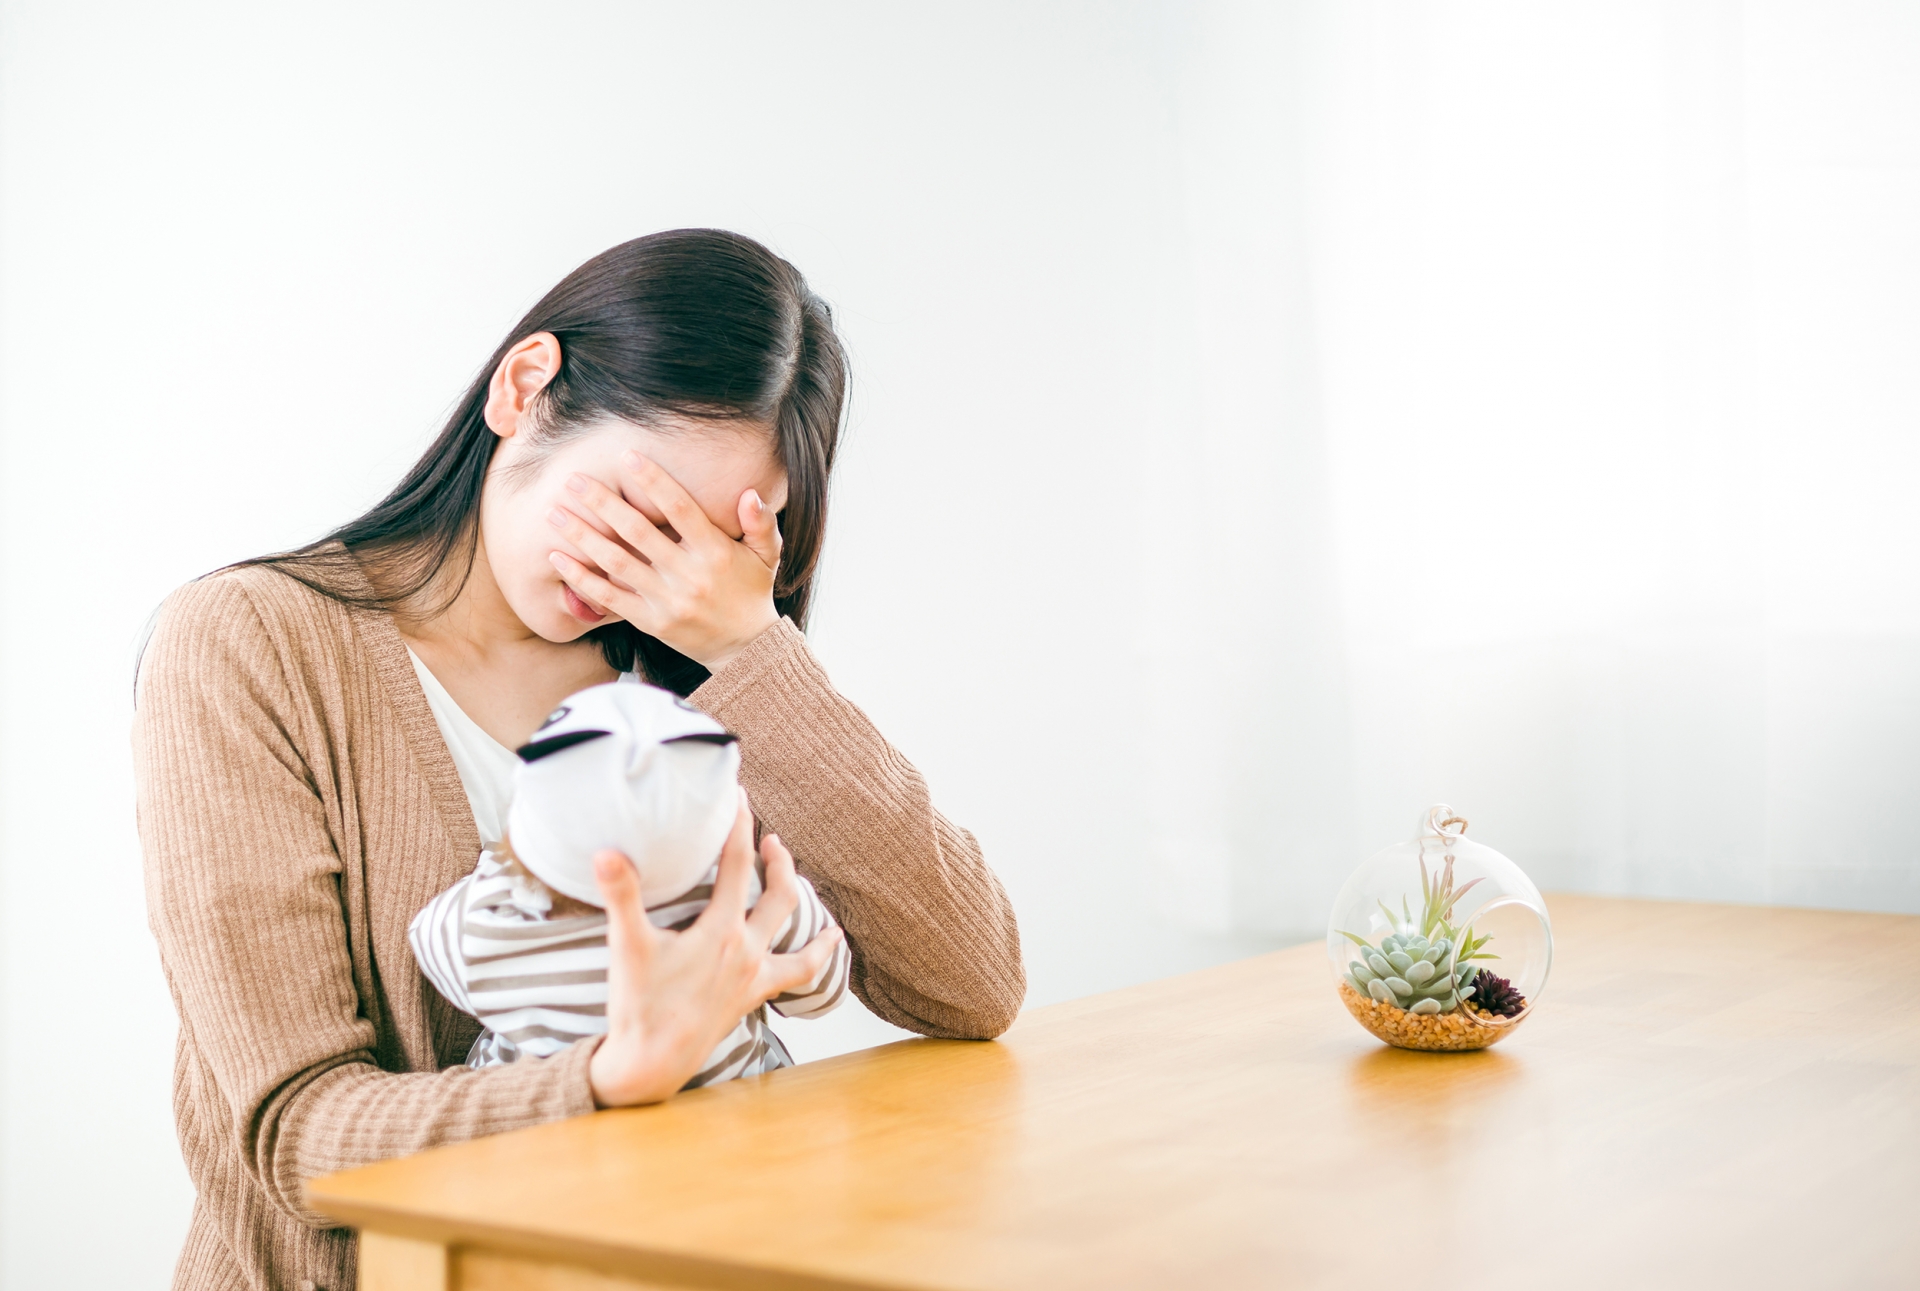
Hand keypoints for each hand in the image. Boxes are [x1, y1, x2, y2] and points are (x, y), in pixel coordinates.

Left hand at [547, 452, 780, 671]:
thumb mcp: (767, 556)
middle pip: (638, 532)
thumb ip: (761, 523)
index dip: (654, 482)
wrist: (747, 649)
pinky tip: (557, 558)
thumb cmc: (752, 592)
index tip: (628, 457)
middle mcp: (688, 576)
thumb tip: (750, 494)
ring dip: (583, 536)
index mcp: (715, 553)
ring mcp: (667, 601)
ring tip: (555, 513)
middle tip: (574, 480)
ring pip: (617, 563)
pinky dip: (582, 578)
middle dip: (603, 503)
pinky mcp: (651, 622)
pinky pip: (610, 598)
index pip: (681, 509)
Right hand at [587, 793, 840, 1107]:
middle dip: (778, 861)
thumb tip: (605, 853)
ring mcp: (755, 977)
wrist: (650, 1063)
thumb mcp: (626, 946)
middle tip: (770, 838)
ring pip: (798, 934)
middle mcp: (747, 951)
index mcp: (721, 931)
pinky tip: (831, 944)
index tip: (740, 796)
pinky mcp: (754, 998)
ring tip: (802, 880)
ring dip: (800, 901)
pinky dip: (818, 956)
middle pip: (779, 895)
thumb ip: (621, 896)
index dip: (738, 826)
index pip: (735, 865)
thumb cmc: (639, 1005)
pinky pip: (798, 973)